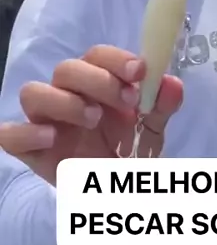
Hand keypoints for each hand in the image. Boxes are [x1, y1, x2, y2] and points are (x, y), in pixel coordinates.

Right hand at [0, 45, 182, 185]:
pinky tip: (51, 137)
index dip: (115, 58)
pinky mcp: (31, 151)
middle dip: (98, 79)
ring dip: (64, 100)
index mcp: (96, 83)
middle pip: (66, 69)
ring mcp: (46, 122)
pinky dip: (26, 133)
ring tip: (93, 118)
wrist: (117, 189)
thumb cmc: (128, 149)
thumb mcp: (152, 129)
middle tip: (127, 100)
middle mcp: (67, 95)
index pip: (96, 55)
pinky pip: (10, 136)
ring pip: (33, 93)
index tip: (139, 72)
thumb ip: (161, 106)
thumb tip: (171, 83)